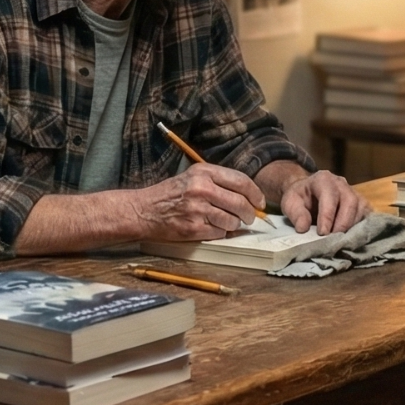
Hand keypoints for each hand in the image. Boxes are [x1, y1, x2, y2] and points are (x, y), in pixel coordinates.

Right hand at [131, 163, 266, 240]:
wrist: (144, 210)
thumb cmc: (171, 194)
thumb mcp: (193, 177)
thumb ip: (219, 182)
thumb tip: (248, 195)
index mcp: (204, 172)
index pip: (241, 181)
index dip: (255, 194)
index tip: (260, 202)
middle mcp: (202, 188)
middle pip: (241, 202)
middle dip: (250, 213)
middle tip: (250, 217)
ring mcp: (197, 209)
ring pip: (232, 220)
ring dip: (234, 224)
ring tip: (227, 222)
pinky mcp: (193, 228)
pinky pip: (220, 232)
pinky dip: (220, 232)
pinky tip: (212, 228)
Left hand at [279, 170, 368, 233]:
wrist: (308, 192)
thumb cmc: (300, 197)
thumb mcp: (290, 203)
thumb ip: (296, 214)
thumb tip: (303, 228)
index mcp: (323, 179)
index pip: (330, 196)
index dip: (328, 216)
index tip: (322, 233)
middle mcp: (341, 183)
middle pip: (350, 201)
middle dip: (343, 223)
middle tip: (333, 240)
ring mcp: (353, 192)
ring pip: (361, 208)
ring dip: (352, 226)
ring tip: (340, 240)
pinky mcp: (360, 202)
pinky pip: (367, 214)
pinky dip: (360, 226)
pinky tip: (350, 237)